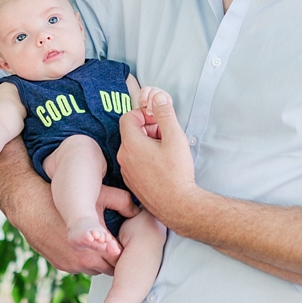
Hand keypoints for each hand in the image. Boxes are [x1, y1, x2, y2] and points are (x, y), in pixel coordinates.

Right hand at [48, 185, 139, 274]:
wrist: (31, 207)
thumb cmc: (65, 200)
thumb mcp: (99, 197)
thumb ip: (124, 202)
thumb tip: (140, 209)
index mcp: (96, 249)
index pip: (121, 261)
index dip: (126, 252)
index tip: (130, 243)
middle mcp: (83, 262)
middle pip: (110, 269)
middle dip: (114, 258)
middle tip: (117, 244)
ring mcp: (70, 266)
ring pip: (94, 269)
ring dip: (99, 260)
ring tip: (101, 244)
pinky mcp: (60, 265)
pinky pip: (79, 267)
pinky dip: (84, 259)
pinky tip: (84, 244)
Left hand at [118, 90, 197, 226]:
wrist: (177, 206)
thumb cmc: (176, 173)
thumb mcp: (174, 137)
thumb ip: (165, 114)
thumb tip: (158, 96)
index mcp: (131, 144)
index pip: (128, 117)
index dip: (144, 114)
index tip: (159, 120)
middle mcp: (124, 157)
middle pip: (131, 132)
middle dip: (149, 128)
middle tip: (167, 135)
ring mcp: (127, 172)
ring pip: (134, 148)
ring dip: (148, 144)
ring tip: (167, 151)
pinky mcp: (132, 183)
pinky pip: (135, 163)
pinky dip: (146, 158)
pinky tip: (163, 166)